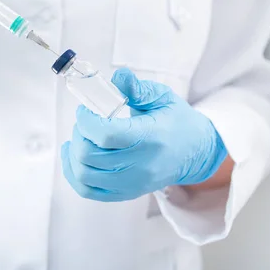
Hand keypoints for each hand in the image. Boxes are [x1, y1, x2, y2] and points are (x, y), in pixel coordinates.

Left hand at [61, 68, 227, 201]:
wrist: (196, 152)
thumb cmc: (177, 122)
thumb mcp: (162, 97)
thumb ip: (137, 88)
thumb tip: (118, 77)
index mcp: (150, 138)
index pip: (105, 135)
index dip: (86, 120)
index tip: (86, 109)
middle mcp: (140, 165)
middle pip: (89, 155)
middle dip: (79, 133)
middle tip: (85, 121)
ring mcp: (132, 183)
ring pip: (84, 175)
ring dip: (73, 153)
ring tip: (81, 136)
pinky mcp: (125, 192)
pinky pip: (87, 190)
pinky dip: (73, 173)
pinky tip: (74, 156)